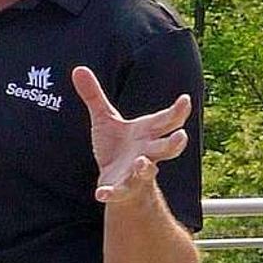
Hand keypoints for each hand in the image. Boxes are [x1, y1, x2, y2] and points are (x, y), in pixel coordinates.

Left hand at [71, 66, 191, 203]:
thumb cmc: (117, 145)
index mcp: (147, 132)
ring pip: (147, 171)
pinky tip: (100, 194)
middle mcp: (147, 151)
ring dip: (146, 168)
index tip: (185, 100)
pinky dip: (110, 193)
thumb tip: (78, 68)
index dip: (177, 111)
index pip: (167, 121)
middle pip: (167, 148)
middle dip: (175, 143)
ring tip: (143, 163)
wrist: (114, 177)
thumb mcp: (104, 118)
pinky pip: (118, 191)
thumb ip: (94, 95)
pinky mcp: (120, 187)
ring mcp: (135, 171)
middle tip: (181, 136)